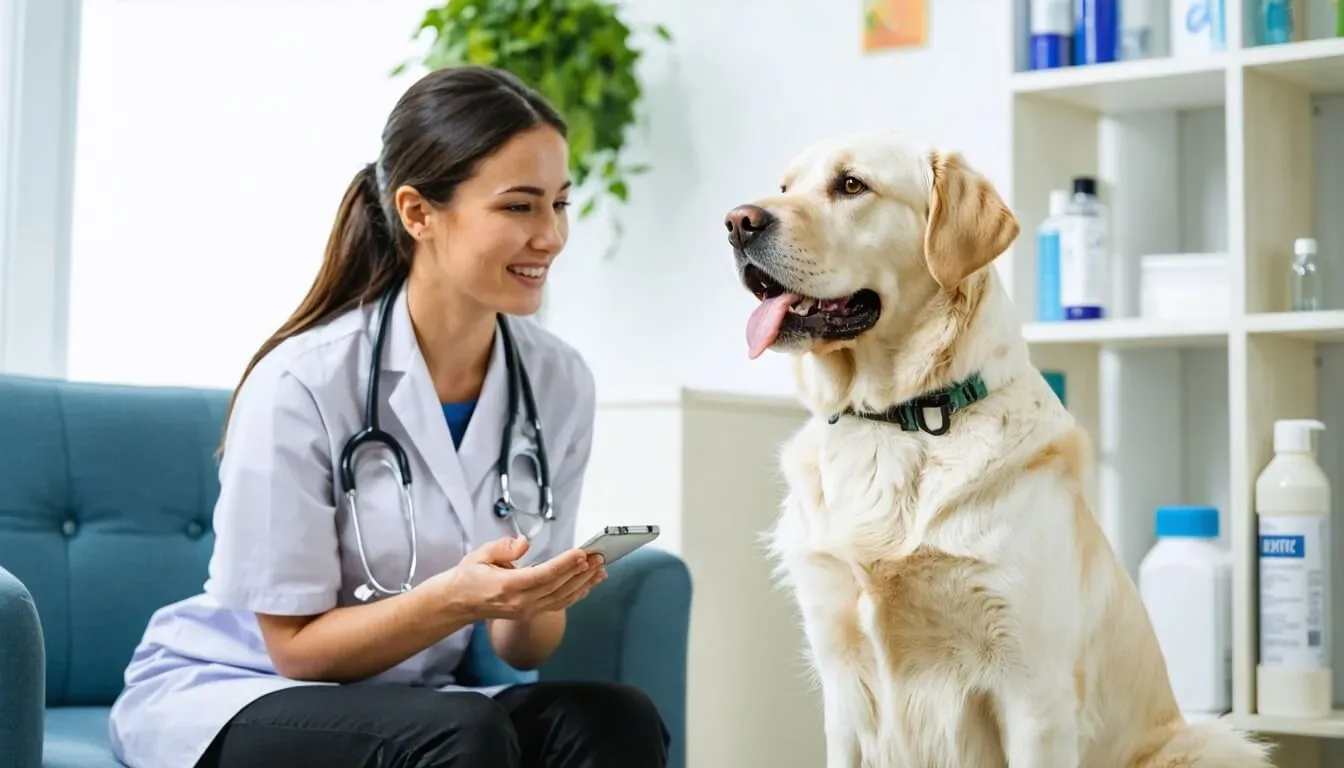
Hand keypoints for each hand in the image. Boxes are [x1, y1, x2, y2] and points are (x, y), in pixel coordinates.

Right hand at [437, 536, 605, 621]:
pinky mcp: (531, 613)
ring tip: (600, 569)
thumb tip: (523, 542)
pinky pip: (559, 604)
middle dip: (581, 572)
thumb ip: (502, 548)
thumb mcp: (479, 555)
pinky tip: (588, 584)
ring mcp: (527, 611)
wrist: (459, 603)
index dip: (564, 565)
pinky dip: (576, 594)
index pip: (543, 575)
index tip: (581, 554)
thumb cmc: (469, 577)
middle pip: (558, 587)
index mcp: (508, 587)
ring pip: (562, 598)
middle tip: (599, 557)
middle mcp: (521, 603)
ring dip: (584, 583)